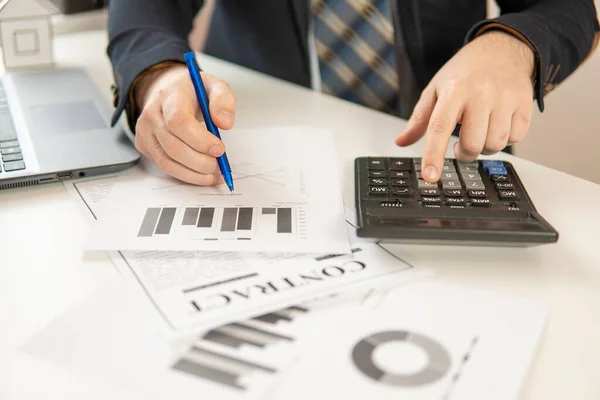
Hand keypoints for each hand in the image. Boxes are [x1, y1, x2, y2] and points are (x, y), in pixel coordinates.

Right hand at [134, 64, 235, 184]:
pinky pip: (165, 167)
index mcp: (169, 96)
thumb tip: (225, 124)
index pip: (178, 121)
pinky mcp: (144, 146)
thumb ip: (223, 100)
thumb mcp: (214, 86)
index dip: (200, 140)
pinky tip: (204, 175)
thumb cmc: (193, 91)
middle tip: (220, 165)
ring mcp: (144, 132)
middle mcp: (151, 114)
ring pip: (167, 162)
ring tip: (215, 174)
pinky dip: (187, 175)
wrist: (169, 91)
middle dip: (200, 162)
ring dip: (195, 174)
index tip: (220, 149)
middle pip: (173, 146)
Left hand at [395, 30, 534, 181]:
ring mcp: (506, 98)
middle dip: (463, 153)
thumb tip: (402, 142)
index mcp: (454, 91)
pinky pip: (515, 138)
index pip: (440, 128)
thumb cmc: (465, 73)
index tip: (430, 176)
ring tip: (479, 132)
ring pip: (495, 145)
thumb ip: (419, 118)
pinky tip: (497, 125)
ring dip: (484, 148)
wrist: (503, 49)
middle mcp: (481, 94)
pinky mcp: (525, 103)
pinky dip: (505, 138)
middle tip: (460, 145)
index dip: (433, 155)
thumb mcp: (436, 89)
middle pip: (472, 145)